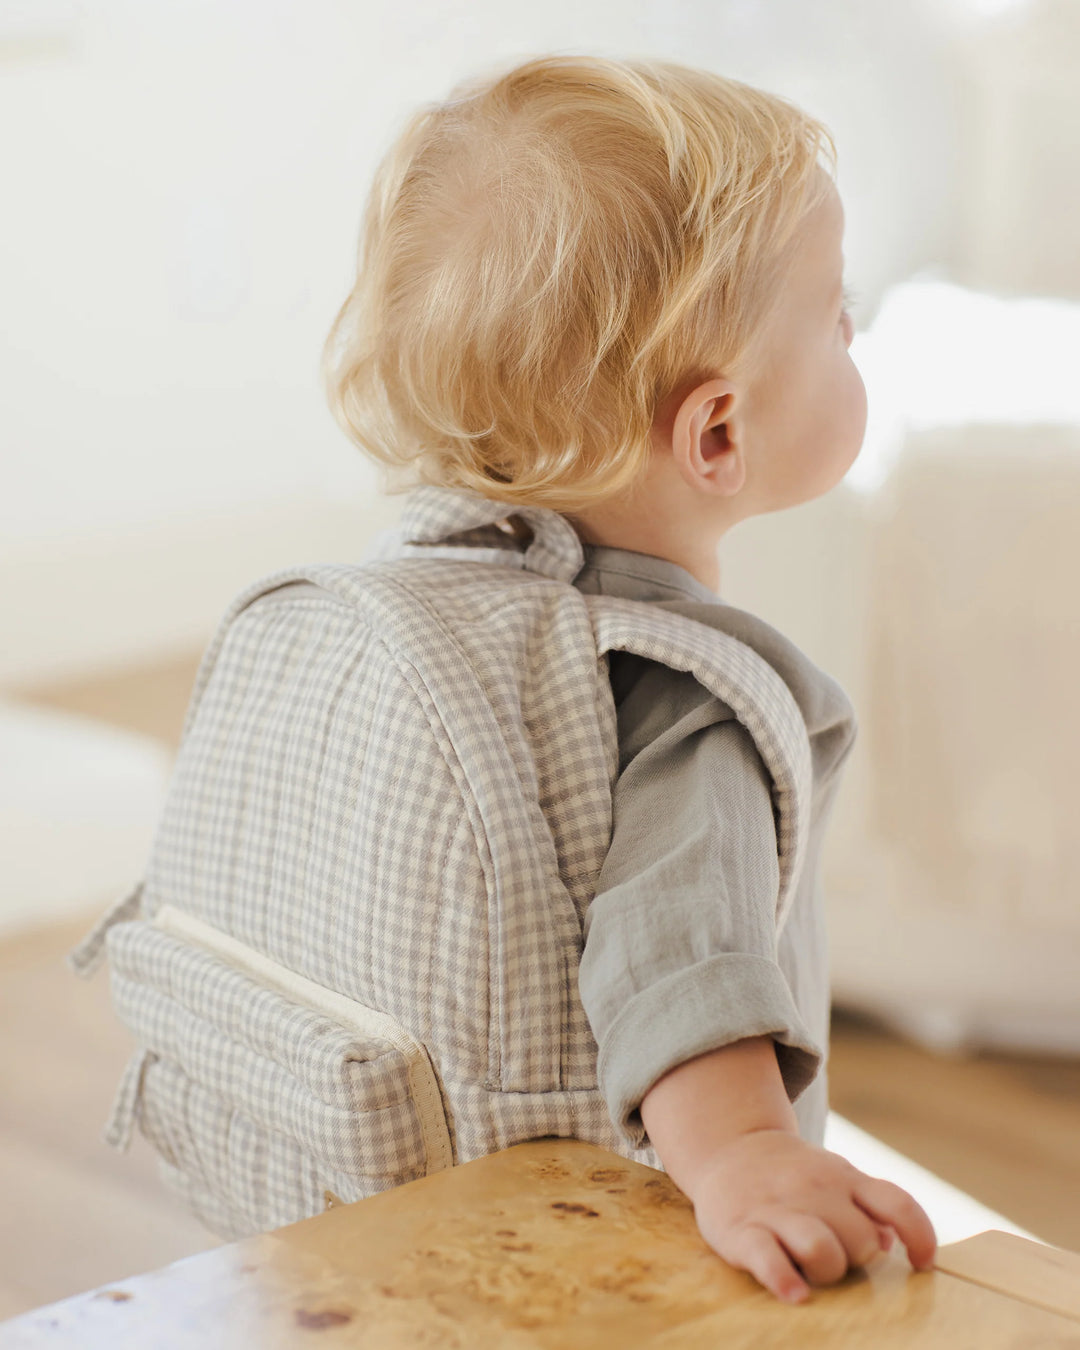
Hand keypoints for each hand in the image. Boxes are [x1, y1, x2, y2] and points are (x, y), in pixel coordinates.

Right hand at [686, 1128, 936, 1302]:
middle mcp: (815, 1190)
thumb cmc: (793, 1176)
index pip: (897, 1205)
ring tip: (811, 1271)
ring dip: (827, 1270)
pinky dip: (785, 1280)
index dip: (921, 1237)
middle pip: (861, 1241)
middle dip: (856, 1259)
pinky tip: (795, 1295)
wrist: (728, 1147)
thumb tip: (892, 1244)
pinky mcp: (742, 1229)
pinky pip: (769, 1259)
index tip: (923, 1264)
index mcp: (843, 1178)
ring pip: (823, 1250)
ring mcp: (778, 1209)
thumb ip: (867, 1208)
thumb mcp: (834, 1177)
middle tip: (835, 1254)